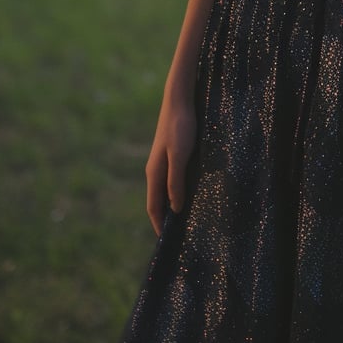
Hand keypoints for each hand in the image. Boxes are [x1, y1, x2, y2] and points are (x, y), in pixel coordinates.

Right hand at [145, 94, 196, 235]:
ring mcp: (162, 161)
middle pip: (158, 201)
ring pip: (165, 190)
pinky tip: (189, 193)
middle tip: (179, 236)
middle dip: (165, 218)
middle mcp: (155, 170)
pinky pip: (171, 179)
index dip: (159, 225)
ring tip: (185, 219)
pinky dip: (177, 192)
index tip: (167, 242)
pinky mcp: (171, 153)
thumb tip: (175, 209)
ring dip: (172, 206)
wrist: (179, 99)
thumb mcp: (180, 155)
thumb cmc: (181, 127)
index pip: (153, 207)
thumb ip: (175, 181)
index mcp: (154, 173)